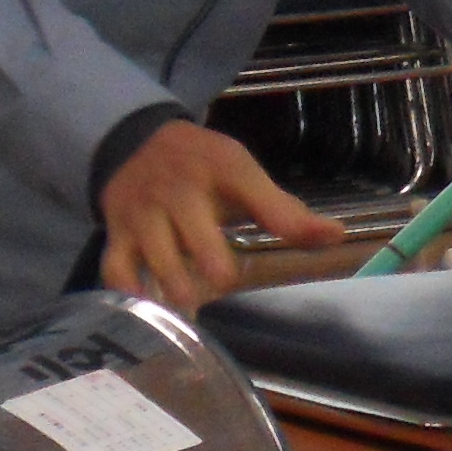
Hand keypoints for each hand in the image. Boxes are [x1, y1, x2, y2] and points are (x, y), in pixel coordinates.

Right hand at [100, 123, 348, 310]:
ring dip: (178, 287)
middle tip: (225, 281)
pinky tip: (150, 309)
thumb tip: (334, 237)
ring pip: (159, 258)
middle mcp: (180, 191)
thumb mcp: (243, 174)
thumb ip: (285, 211)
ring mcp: (144, 214)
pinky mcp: (116, 233)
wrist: (134, 141)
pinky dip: (131, 292)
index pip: (260, 196)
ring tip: (193, 308)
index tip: (324, 239)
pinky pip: (117, 269)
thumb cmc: (202, 166)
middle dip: (215, 266)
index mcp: (223, 170)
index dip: (288, 221)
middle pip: (199, 238)